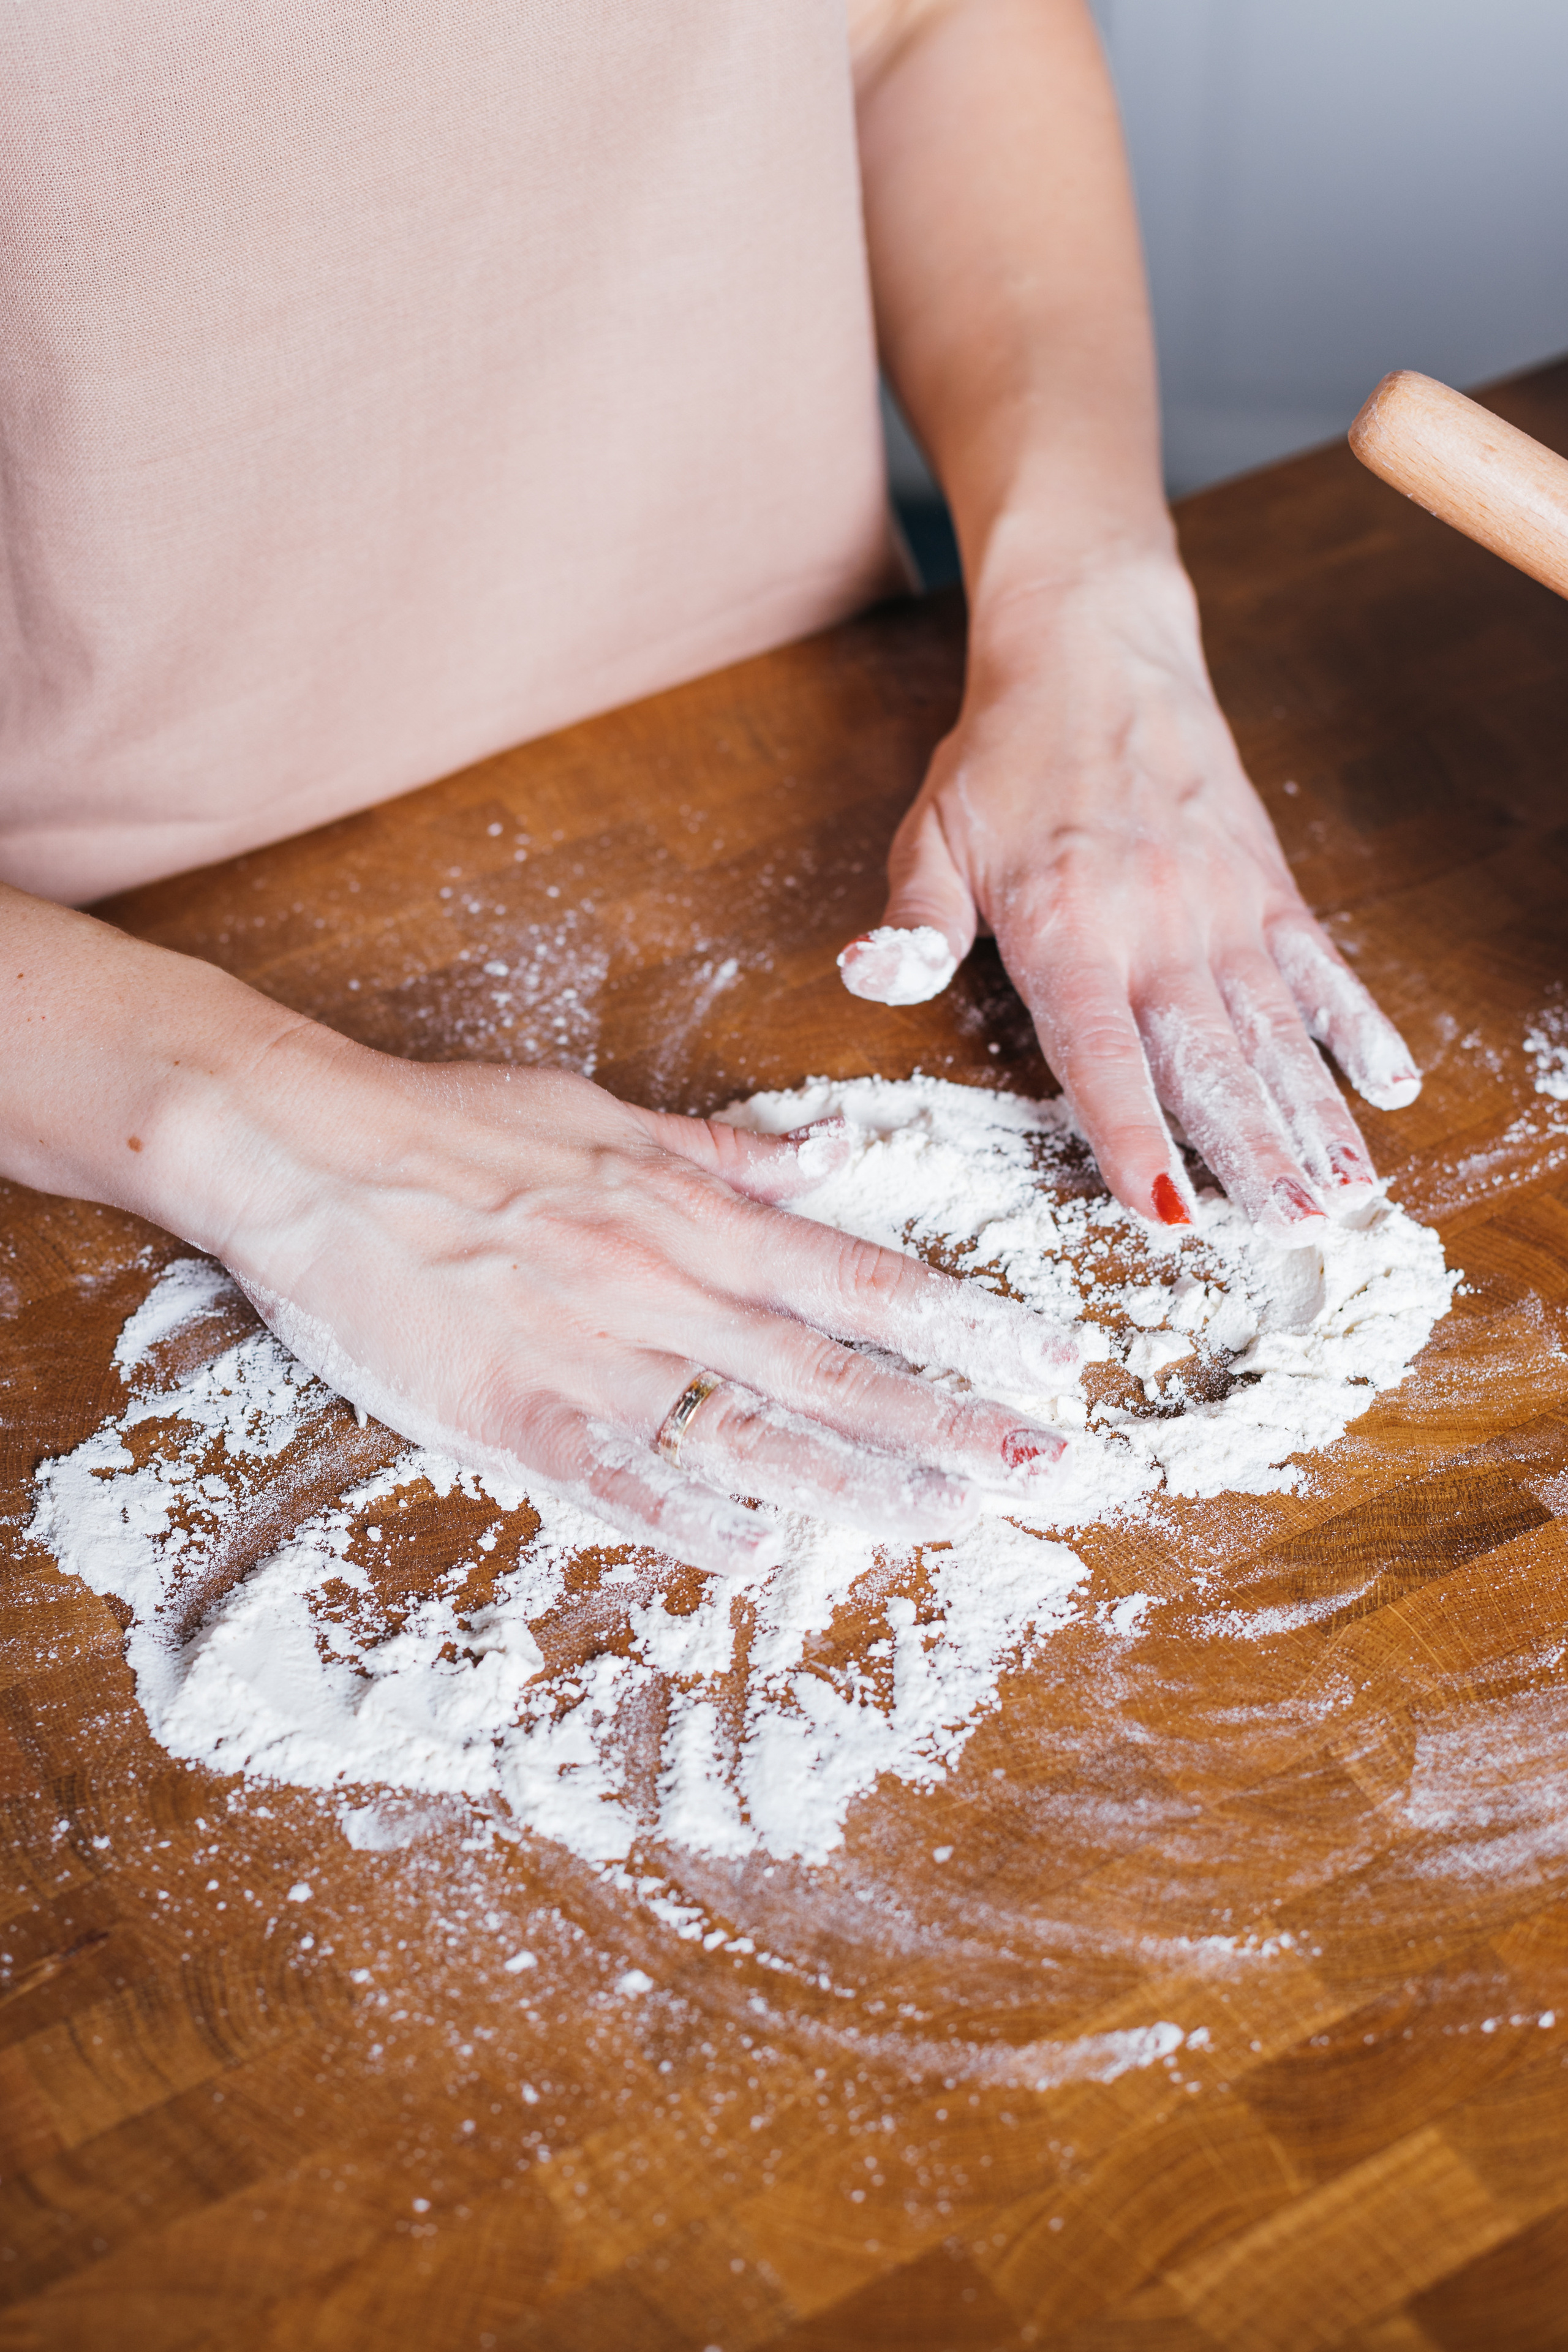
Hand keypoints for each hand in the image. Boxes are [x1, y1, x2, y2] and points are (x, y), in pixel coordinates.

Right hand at [212, 1039, 1089, 1575]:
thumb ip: (729, 1159)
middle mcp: (661, 1283)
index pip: (858, 1280)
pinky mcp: (505, 1406)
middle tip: (1052, 1466)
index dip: (965, 1323)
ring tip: (952, 1518)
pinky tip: (748, 1550)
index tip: (1051, 1357)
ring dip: (855, 1478)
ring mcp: (586, 1349)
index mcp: (690, 1215)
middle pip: (831, 1366)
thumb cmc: (459, 1126)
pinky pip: (606, 1470)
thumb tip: (837, 1162)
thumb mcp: (611, 1118)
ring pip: (744, 1426)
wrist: (308, 1142)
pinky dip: (678, 1509)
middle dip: (951, 1420)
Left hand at [839, 554, 1418, 1232]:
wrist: (1096, 649)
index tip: (1167, 1213)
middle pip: (1208, 1060)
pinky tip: (1392, 1085)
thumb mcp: (932, 834)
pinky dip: (1358, 1024)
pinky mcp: (1265, 883)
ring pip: (1273, 1030)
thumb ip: (913, 922)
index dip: (1134, 1137)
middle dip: (1251, 1155)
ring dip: (1310, 1117)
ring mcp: (1221, 904)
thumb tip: (870, 977)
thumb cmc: (1003, 758)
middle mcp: (1156, 923)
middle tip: (1291, 1236)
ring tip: (1343, 1195)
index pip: (1102, 1053)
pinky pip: (1320, 965)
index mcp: (1066, 926)